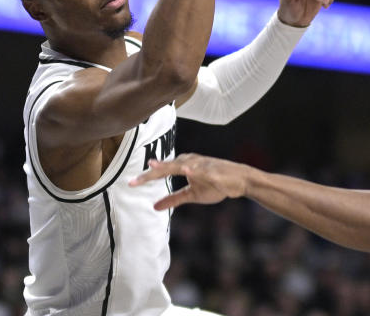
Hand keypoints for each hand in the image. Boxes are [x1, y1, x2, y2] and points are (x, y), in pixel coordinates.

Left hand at [128, 153, 248, 210]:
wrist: (239, 180)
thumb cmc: (216, 184)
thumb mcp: (192, 195)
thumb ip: (173, 199)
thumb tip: (154, 207)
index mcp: (184, 166)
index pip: (162, 172)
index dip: (146, 178)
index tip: (130, 183)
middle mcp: (191, 162)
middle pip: (167, 167)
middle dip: (151, 173)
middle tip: (134, 181)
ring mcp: (202, 165)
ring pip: (182, 165)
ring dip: (168, 166)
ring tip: (153, 167)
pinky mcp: (214, 172)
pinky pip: (202, 170)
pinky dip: (194, 169)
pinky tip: (186, 170)